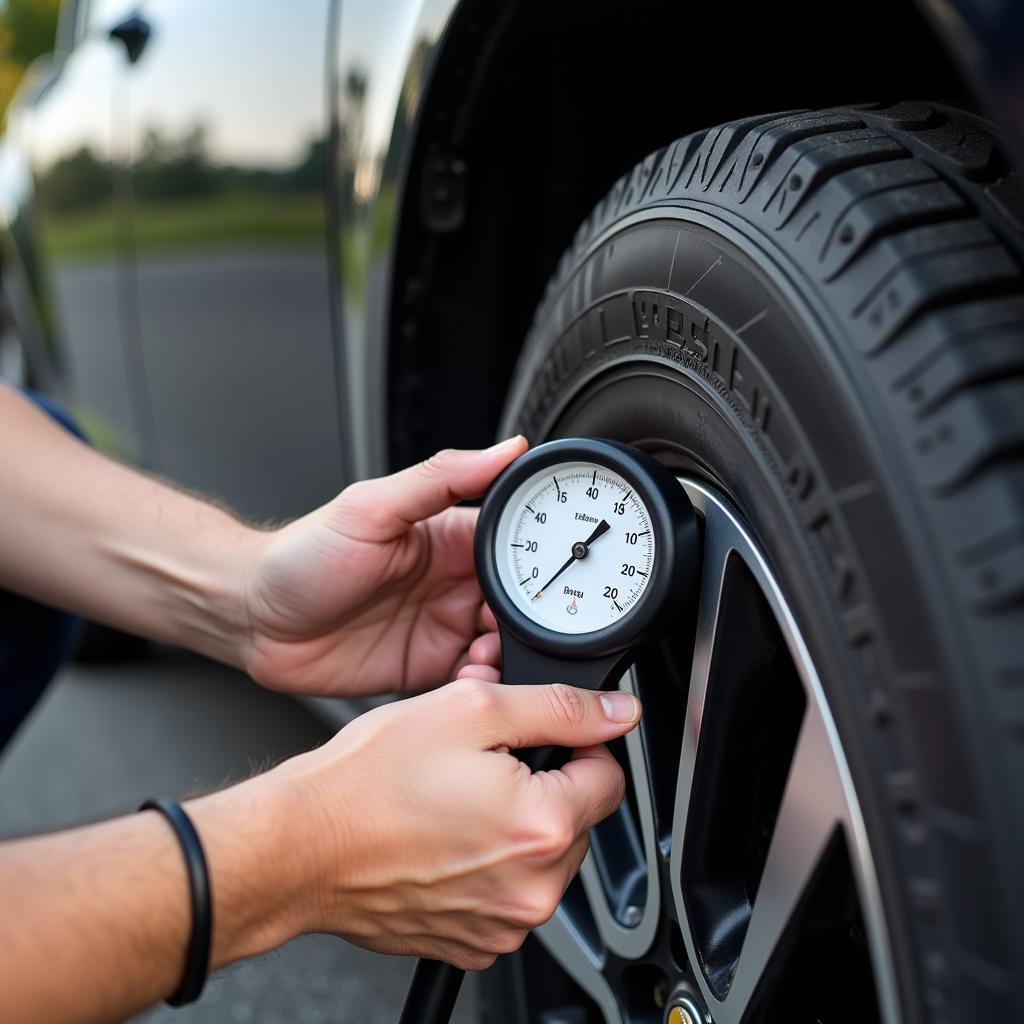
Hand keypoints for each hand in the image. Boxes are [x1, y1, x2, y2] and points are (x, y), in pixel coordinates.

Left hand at [241, 438, 527, 696]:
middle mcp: (455, 581)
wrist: (253, 619)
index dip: (546, 558)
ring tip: (488, 655)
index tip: (562, 575)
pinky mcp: (430, 667)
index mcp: (449, 537)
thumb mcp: (371, 507)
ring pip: (506, 643)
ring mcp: (444, 626)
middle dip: (537, 619)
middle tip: (523, 628)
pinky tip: (470, 679)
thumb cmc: (303, 555)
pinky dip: (484, 684)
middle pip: (524, 600)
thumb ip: (441, 478)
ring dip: (512, 653)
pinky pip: (475, 680)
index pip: (520, 541)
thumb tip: (507, 449)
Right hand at [270, 678, 641, 968]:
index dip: (576, 745)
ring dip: (515, 826)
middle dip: (542, 785)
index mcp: (542, 827)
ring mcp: (502, 925)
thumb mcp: (470, 711)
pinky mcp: (473, 943)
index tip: (536, 740)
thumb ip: (556, 708)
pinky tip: (444, 838)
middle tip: (483, 764)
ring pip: (543, 858)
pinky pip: (507, 895)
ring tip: (456, 800)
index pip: (610, 776)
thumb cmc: (368, 783)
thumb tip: (615, 713)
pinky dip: (488, 866)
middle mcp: (532, 889)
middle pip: (578, 819)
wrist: (301, 847)